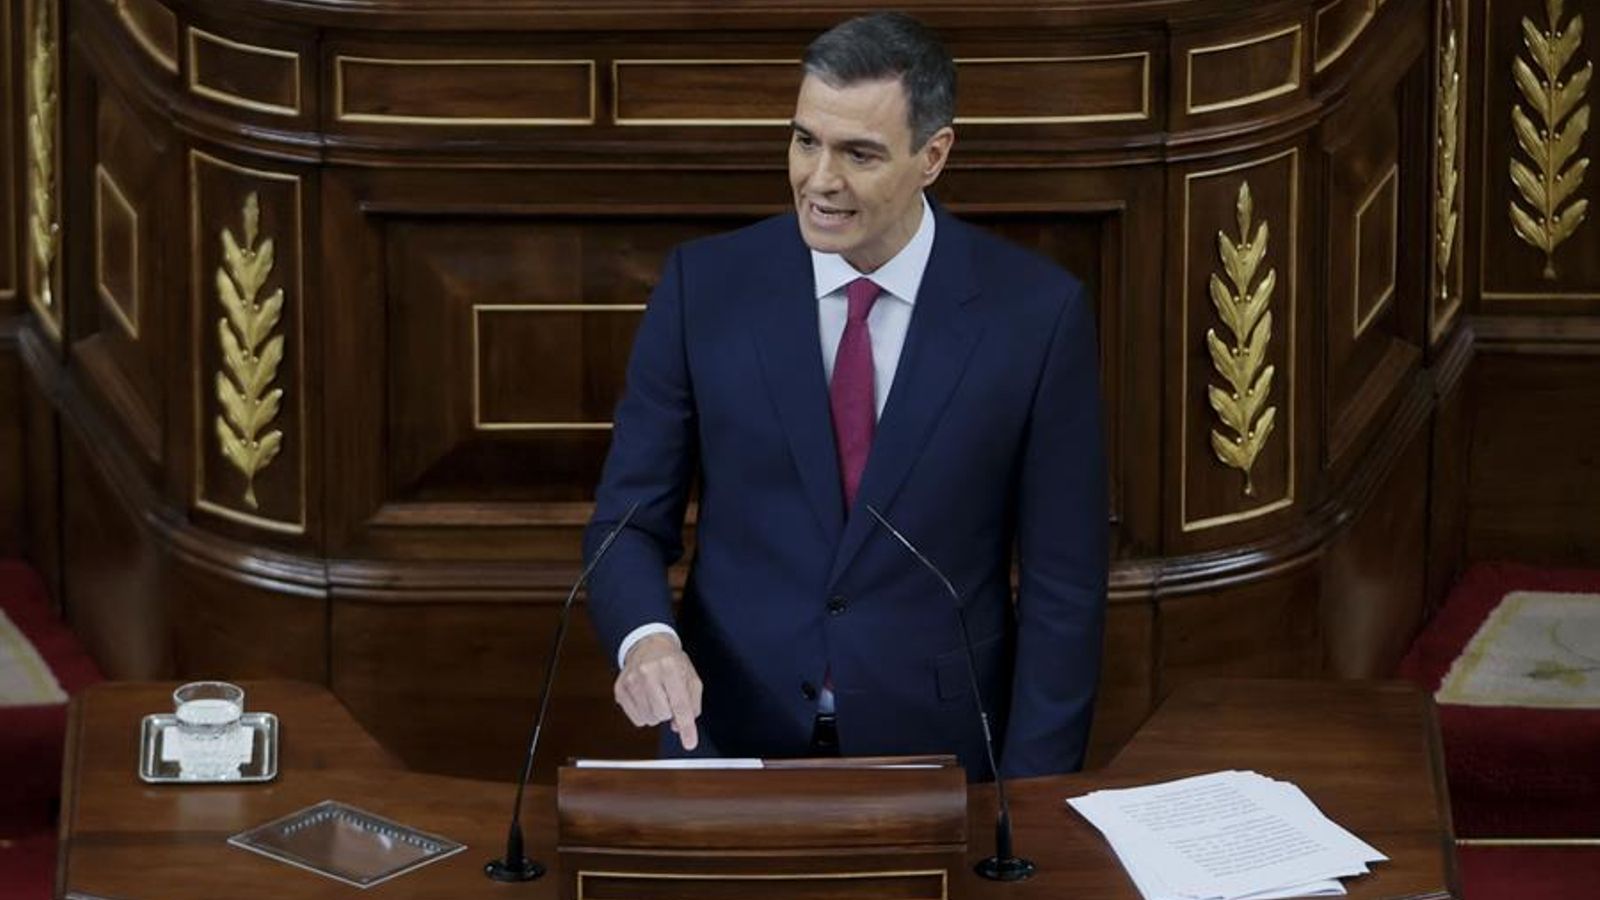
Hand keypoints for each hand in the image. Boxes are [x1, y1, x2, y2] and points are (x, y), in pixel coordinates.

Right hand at [614, 633, 703, 749]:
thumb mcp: (691, 677)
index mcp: (670, 666)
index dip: (686, 727)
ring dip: (657, 713)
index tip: (690, 744)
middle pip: (663, 714)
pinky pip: (637, 719)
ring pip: (649, 719)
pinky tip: (646, 698)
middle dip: (670, 711)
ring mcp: (631, 680)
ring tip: (657, 695)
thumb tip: (677, 727)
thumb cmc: (672, 662)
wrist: (647, 644)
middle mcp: (648, 672)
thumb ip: (692, 703)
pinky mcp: (620, 689)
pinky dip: (645, 714)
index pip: (680, 704)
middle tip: (669, 696)